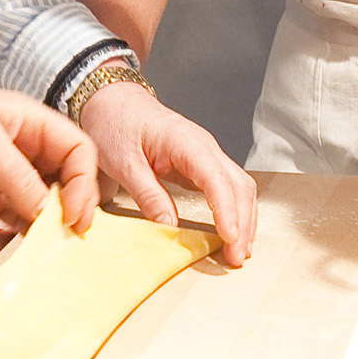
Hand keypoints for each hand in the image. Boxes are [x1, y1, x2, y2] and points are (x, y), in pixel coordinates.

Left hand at [0, 71, 97, 233]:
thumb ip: (20, 179)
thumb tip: (50, 214)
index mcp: (32, 121)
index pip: (78, 150)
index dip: (83, 182)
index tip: (74, 214)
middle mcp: (25, 146)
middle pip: (66, 178)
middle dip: (72, 205)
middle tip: (70, 235)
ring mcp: (5, 172)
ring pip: (43, 201)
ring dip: (49, 223)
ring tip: (50, 247)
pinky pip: (16, 215)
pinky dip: (24, 231)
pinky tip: (25, 245)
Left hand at [72, 81, 256, 265]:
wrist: (112, 101)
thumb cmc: (115, 124)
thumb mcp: (123, 163)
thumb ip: (148, 194)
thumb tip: (169, 227)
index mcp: (185, 141)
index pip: (216, 178)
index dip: (227, 210)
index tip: (230, 238)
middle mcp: (204, 146)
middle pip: (238, 185)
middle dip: (243, 223)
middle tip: (235, 257)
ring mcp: (207, 154)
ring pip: (240, 187)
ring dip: (244, 219)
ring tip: (238, 251)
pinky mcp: (202, 164)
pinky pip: (229, 187)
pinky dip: (235, 211)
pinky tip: (232, 232)